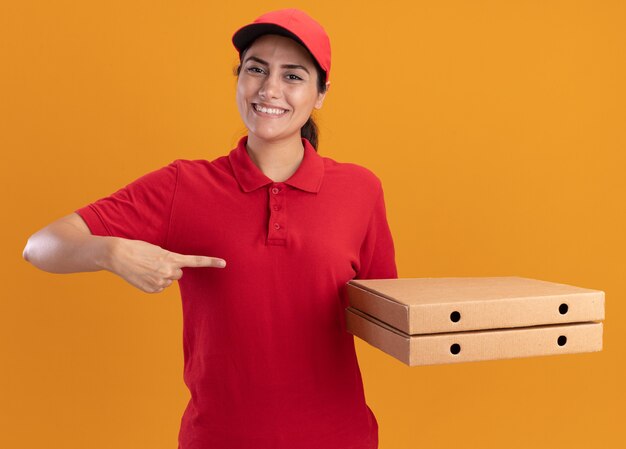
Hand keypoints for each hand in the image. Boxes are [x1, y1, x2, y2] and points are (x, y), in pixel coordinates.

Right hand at [106, 238, 225, 292]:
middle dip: (170, 269)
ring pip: (168, 281)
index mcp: (172, 258)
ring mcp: (161, 282)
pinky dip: (153, 282)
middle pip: (178, 274)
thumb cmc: (138, 249)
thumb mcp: (158, 250)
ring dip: (160, 275)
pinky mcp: (152, 289)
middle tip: (155, 263)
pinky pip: (159, 287)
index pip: (196, 261)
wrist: (119, 255)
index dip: (211, 262)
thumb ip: (170, 260)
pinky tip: (143, 275)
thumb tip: (175, 272)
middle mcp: (169, 272)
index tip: (224, 263)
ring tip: (146, 268)